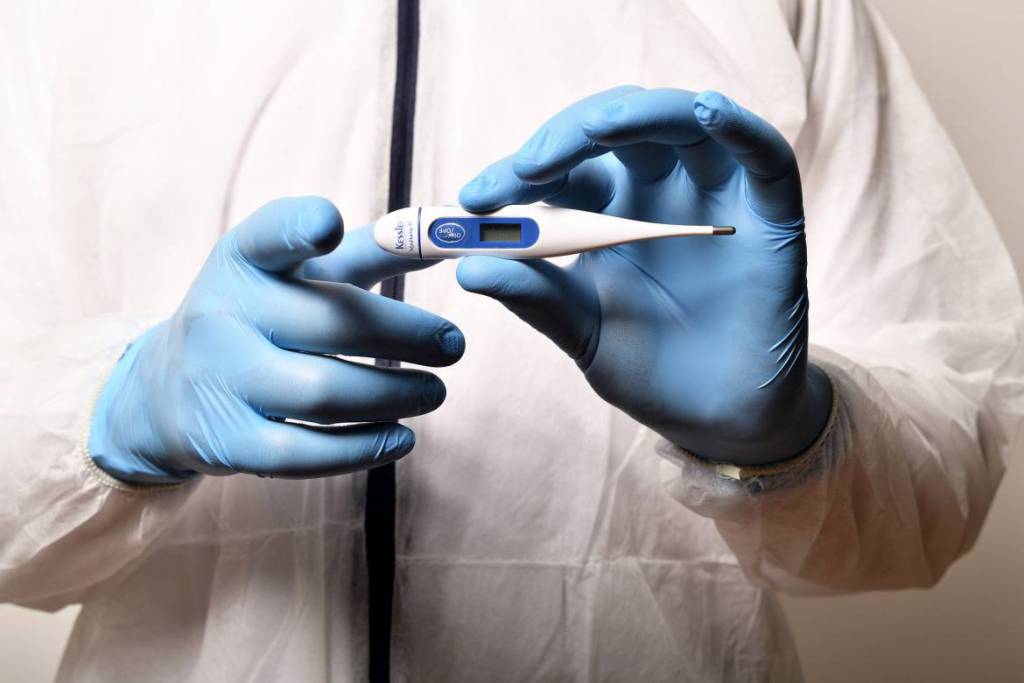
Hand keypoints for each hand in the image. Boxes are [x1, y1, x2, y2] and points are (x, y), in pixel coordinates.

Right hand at [88, 197, 463, 483]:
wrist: (168, 391)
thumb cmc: (264, 317)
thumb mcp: (300, 274)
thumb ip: (371, 251)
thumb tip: (448, 234)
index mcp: (244, 260)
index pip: (268, 236)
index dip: (299, 228)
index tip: (330, 224)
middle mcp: (223, 315)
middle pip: (329, 323)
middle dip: (406, 336)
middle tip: (455, 346)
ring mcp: (220, 381)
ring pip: (323, 394)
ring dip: (396, 395)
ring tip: (436, 392)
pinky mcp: (227, 442)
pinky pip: (304, 453)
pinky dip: (364, 448)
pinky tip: (403, 436)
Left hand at [457, 86, 830, 464]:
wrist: (718, 419)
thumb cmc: (649, 370)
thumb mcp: (583, 333)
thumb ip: (536, 298)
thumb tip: (468, 268)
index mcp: (606, 214)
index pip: (560, 169)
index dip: (517, 173)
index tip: (473, 202)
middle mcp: (658, 192)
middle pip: (615, 130)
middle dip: (566, 138)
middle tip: (527, 169)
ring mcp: (714, 197)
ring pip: (681, 123)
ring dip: (637, 115)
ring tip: (597, 128)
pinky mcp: (769, 215)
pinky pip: (763, 157)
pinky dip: (738, 127)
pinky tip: (706, 111)